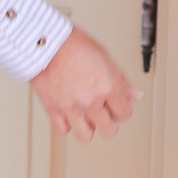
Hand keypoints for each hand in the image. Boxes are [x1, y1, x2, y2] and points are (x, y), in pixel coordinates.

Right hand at [30, 26, 140, 141]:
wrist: (44, 41)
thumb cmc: (73, 43)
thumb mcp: (105, 57)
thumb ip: (120, 80)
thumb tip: (133, 94)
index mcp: (107, 86)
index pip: (125, 113)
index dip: (123, 109)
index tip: (118, 105)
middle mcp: (90, 100)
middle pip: (109, 129)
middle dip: (109, 122)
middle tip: (104, 112)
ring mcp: (71, 107)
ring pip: (86, 136)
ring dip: (89, 128)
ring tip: (86, 117)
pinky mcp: (53, 108)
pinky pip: (63, 129)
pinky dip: (67, 124)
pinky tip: (69, 114)